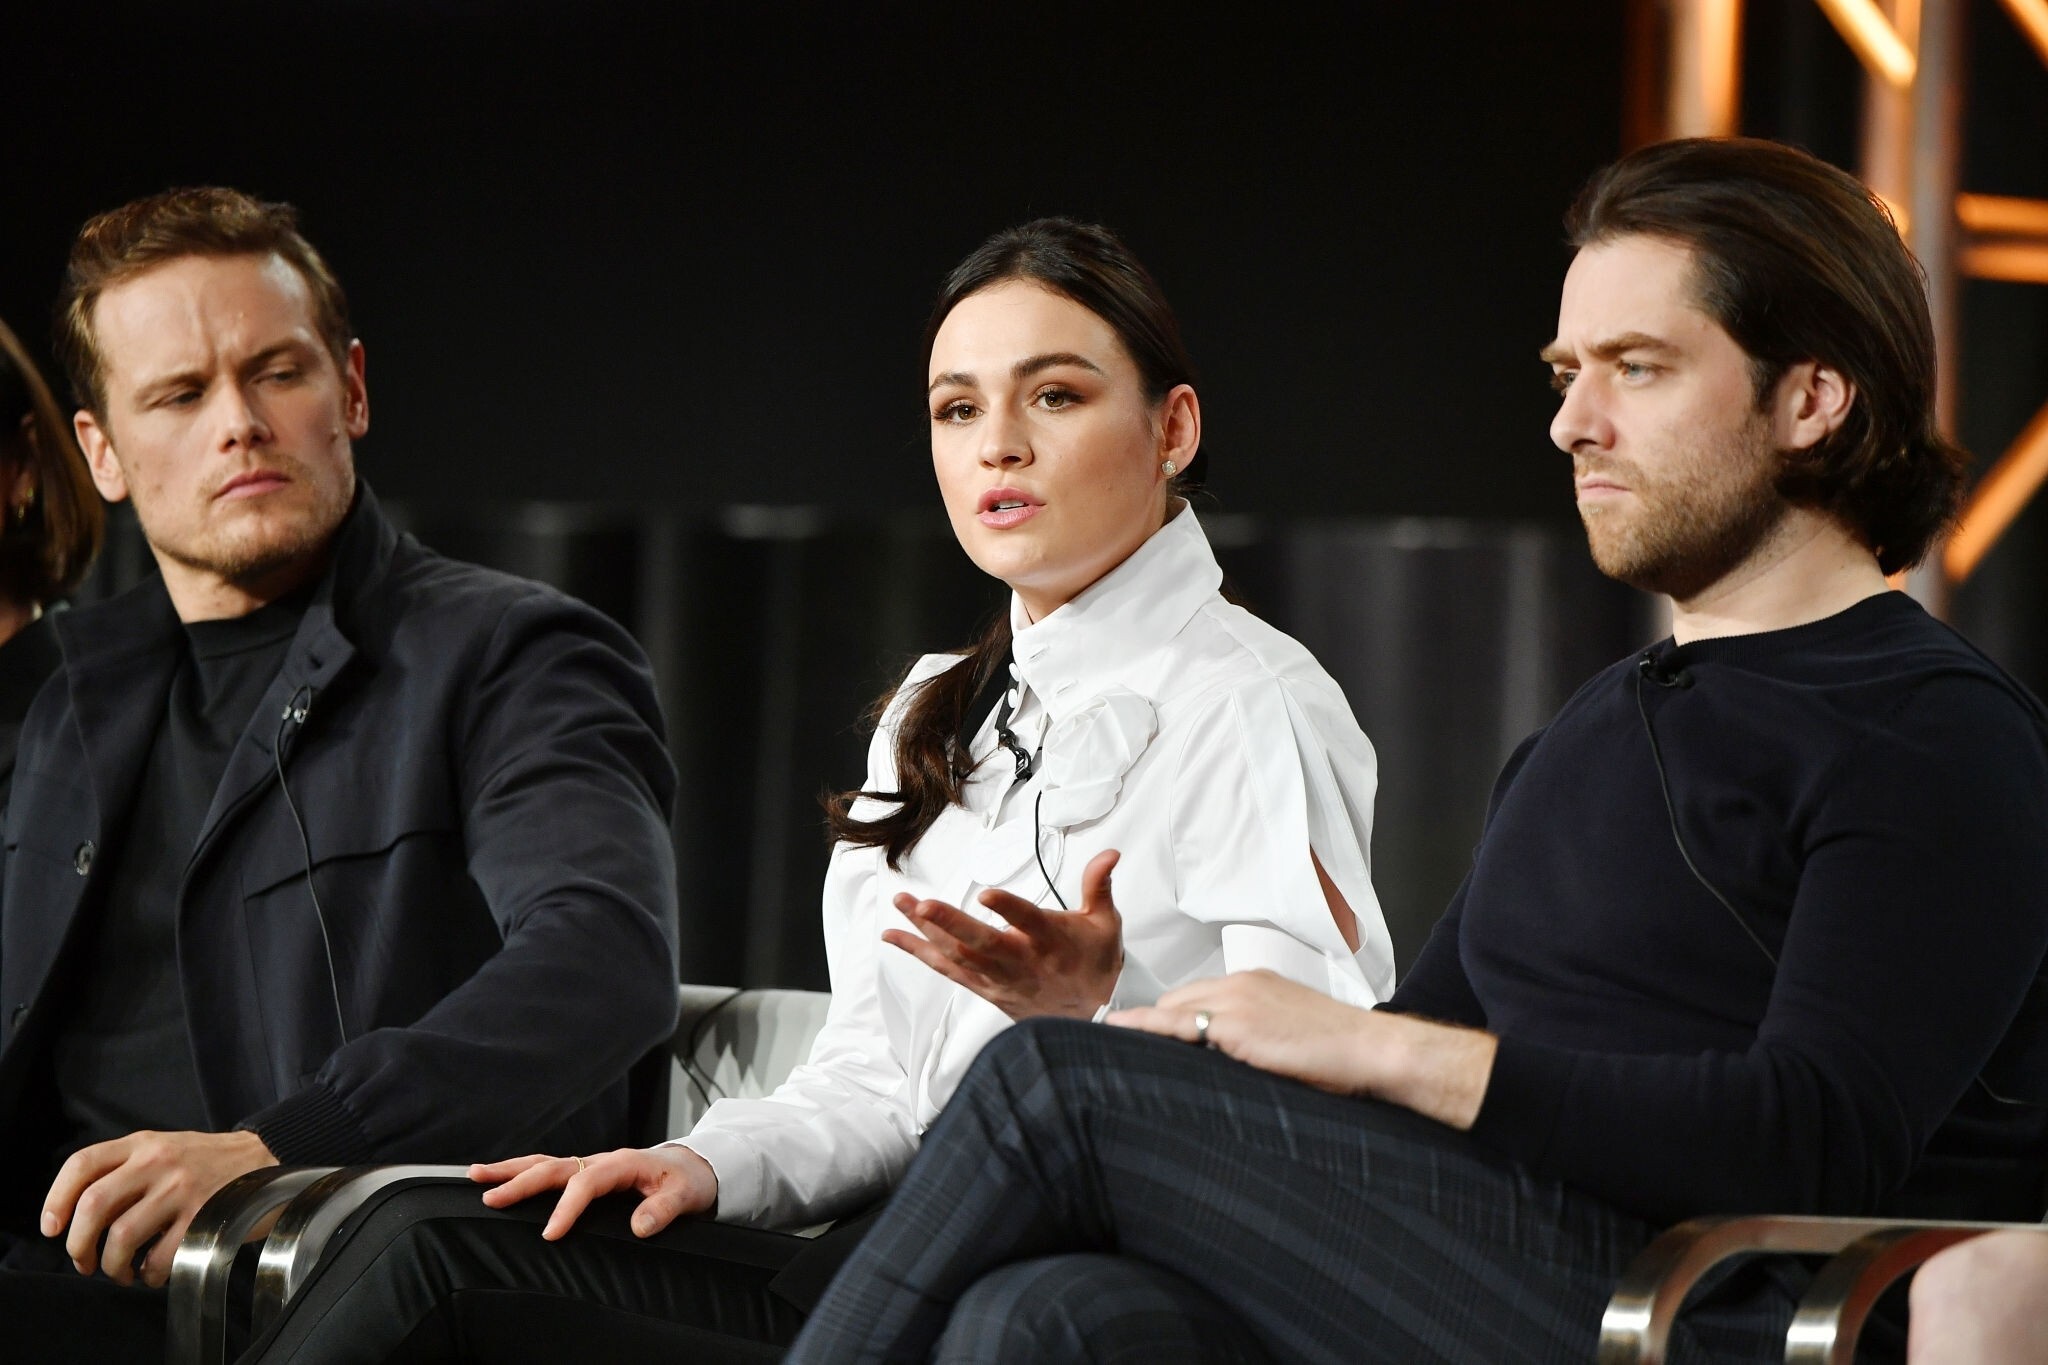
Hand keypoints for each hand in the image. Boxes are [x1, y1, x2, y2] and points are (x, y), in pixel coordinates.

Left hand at [40, 1129, 276, 1287]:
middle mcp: (158, 1162)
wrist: (269, 1158)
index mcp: (143, 1144)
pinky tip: (153, 1272)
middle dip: (79, 1244)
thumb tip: (80, 1216)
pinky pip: (159, 1256)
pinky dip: (148, 1274)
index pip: (83, 1165)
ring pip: (122, 1236)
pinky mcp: (204, 1216)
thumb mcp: (165, 1148)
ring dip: (112, 1266)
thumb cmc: (209, 1162)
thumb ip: (126, 1169)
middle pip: (94, 1205)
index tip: (53, 1228)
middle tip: (84, 1261)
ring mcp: (182, 1189)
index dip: (57, 1200)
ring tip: (121, 1272)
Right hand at [471, 1144, 716, 1239]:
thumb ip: (664, 1209)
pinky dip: (522, 1172)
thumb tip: (640, 1226)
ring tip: (475, 1176)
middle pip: (554, 1167)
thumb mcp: (686, 1195)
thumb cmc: (688, 1180)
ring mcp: (589, 1164)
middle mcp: (600, 1160)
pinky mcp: (584, 1172)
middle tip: (490, 1197)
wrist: (693, 1167)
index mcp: (623, 1164)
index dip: (567, 1207)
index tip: (550, 1234)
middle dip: (521, 1182)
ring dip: (511, 1170)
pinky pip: (549, 1170)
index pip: (587, 1183)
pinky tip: (499, 1180)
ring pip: (544, 1163)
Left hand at [884, 848, 1122, 1019]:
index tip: (987, 895)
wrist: (1091, 1017)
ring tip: (903, 905)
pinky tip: (897, 937)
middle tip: (922, 904)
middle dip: (949, 924)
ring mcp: (1000, 978)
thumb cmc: (1095, 965)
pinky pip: (948, 971)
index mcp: (1051, 940)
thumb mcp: (1105, 923)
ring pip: (959, 956)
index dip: (1008, 909)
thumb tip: (1108, 854)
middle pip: (982, 943)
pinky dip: (921, 954)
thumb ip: (1099, 885)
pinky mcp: (986, 989)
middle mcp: (1021, 961)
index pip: (1029, 922)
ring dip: (927, 932)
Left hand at [1109, 970, 1497, 1130]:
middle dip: (1156, 1024)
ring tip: (1112, 1044)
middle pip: (1177, 1000)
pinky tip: (1122, 1036)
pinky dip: (1145, 1029)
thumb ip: (1258, 1039)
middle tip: (1127, 1048)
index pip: (1198, 996)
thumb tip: (1236, 1063)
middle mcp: (1241, 984)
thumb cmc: (1341, 1052)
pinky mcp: (1234, 1025)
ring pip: (1171, 1010)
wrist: (1370, 1049)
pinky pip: (1175, 1025)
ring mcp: (1235, 1001)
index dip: (1173, 1018)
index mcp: (1256, 983)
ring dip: (1145, 1028)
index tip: (1151, 1034)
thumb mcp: (1292, 1035)